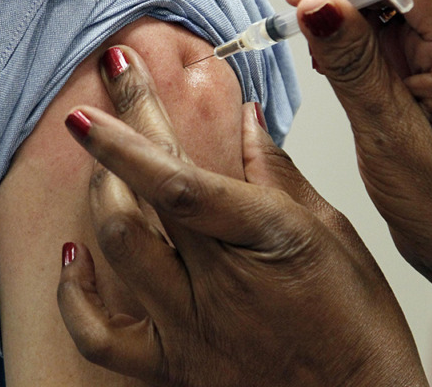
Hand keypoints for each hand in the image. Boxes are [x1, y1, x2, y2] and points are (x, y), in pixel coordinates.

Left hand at [56, 45, 426, 386]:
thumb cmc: (357, 323)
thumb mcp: (333, 233)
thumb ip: (279, 174)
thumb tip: (246, 117)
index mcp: (266, 239)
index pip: (180, 176)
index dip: (135, 125)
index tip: (112, 73)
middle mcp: (219, 285)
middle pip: (140, 200)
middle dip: (111, 135)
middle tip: (98, 94)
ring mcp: (189, 328)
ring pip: (116, 250)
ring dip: (100, 194)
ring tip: (105, 164)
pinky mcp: (172, 366)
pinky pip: (99, 336)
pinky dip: (74, 293)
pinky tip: (77, 254)